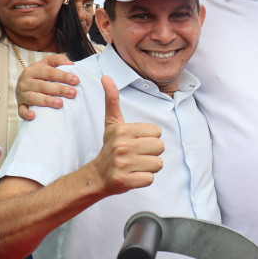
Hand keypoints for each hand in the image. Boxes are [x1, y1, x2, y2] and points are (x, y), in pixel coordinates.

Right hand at [16, 54, 79, 120]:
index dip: (63, 76)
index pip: (49, 72)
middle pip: (42, 85)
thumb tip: (70, 64)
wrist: (25, 84)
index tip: (76, 80)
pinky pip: (21, 110)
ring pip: (33, 97)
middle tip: (73, 93)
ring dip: (47, 101)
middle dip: (59, 89)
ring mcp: (21, 94)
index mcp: (32, 70)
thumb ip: (58, 60)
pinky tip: (34, 116)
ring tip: (60, 104)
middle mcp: (25, 81)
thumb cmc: (41, 74)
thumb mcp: (48, 63)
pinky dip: (26, 113)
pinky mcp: (20, 105)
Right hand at [91, 76, 164, 193]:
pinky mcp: (125, 181)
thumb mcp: (112, 123)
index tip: (136, 141)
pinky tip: (133, 175)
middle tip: (137, 155)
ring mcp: (123, 165)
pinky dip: (144, 179)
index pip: (157, 132)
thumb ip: (112, 100)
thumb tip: (106, 77)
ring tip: (136, 165)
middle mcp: (122, 146)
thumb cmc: (110, 147)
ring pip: (158, 164)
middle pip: (160, 147)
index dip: (149, 138)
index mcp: (123, 130)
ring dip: (149, 166)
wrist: (97, 175)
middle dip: (152, 152)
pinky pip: (150, 179)